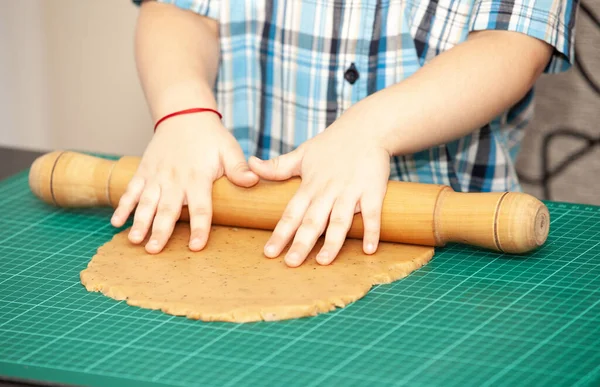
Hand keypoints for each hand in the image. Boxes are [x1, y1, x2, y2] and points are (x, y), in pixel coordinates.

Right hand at [110, 113, 258, 252]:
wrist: (184, 114)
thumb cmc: (210, 137)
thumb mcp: (229, 149)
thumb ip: (238, 168)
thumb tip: (254, 181)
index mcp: (198, 177)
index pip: (201, 207)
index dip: (198, 227)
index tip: (195, 246)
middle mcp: (175, 179)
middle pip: (168, 209)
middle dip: (161, 231)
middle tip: (155, 251)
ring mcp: (156, 176)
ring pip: (146, 202)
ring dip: (139, 222)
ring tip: (134, 241)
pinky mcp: (144, 171)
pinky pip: (131, 190)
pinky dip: (123, 206)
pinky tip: (117, 222)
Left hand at [248, 120, 390, 266]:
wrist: (367, 128)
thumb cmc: (332, 144)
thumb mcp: (302, 153)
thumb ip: (278, 166)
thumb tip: (251, 164)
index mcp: (310, 186)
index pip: (291, 213)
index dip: (280, 233)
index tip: (269, 252)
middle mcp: (328, 191)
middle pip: (312, 221)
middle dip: (301, 243)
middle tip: (291, 263)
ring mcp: (350, 191)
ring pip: (339, 220)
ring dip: (332, 241)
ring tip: (324, 261)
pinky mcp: (372, 190)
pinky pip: (372, 214)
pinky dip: (371, 231)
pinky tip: (369, 249)